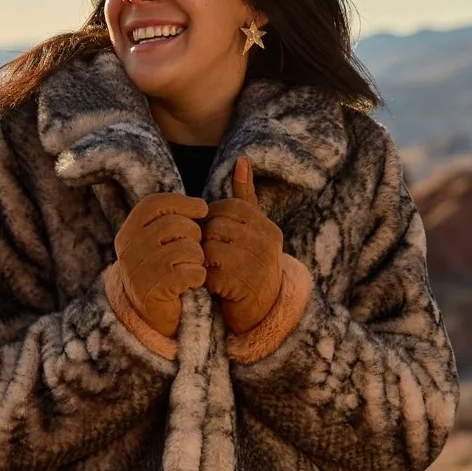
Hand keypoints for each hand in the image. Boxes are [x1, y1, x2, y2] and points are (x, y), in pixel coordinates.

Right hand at [113, 192, 208, 338]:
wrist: (150, 315)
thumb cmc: (161, 273)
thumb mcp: (156, 244)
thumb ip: (169, 222)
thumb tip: (202, 206)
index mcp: (128, 233)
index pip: (154, 204)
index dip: (181, 202)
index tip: (203, 209)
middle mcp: (129, 248)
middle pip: (175, 224)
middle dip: (195, 235)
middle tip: (195, 250)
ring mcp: (140, 268)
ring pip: (188, 247)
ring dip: (198, 258)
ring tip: (191, 267)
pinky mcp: (155, 288)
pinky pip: (192, 271)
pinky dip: (199, 277)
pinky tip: (192, 282)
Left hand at [203, 157, 283, 333]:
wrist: (262, 311)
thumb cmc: (249, 263)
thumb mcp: (250, 229)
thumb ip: (244, 196)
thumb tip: (242, 159)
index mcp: (266, 226)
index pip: (225, 208)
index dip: (212, 223)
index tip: (216, 239)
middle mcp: (267, 242)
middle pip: (215, 228)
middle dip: (206, 243)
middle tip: (212, 258)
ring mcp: (258, 264)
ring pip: (210, 249)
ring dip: (204, 262)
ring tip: (214, 271)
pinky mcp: (244, 286)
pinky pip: (210, 273)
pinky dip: (206, 281)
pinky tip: (214, 286)